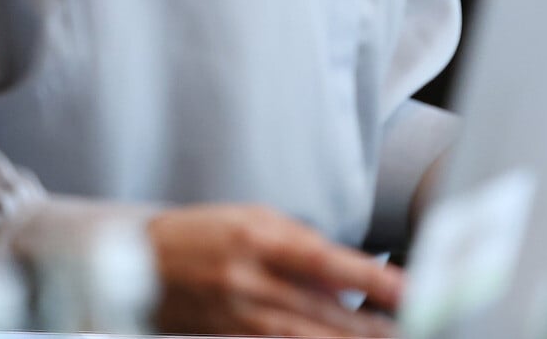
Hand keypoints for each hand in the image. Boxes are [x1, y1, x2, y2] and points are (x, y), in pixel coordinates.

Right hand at [147, 205, 399, 336]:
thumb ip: (305, 250)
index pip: (329, 262)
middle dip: (370, 326)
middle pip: (320, 310)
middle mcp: (247, 280)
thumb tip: (349, 285)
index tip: (410, 290)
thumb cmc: (207, 232)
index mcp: (261, 240)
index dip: (373, 279)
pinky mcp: (219, 338)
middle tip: (413, 328)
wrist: (133, 261)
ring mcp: (231, 316)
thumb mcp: (258, 220)